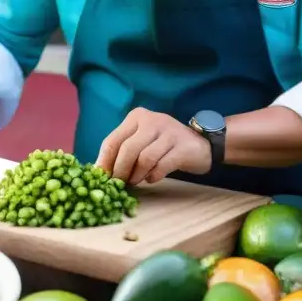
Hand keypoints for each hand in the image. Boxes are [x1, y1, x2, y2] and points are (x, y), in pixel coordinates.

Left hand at [96, 108, 211, 184]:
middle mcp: (152, 120)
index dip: (104, 161)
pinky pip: (161, 166)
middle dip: (120, 171)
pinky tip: (152, 178)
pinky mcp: (182, 147)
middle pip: (127, 150)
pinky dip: (153, 176)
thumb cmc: (164, 146)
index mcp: (137, 117)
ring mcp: (169, 132)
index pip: (113, 140)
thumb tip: (100, 171)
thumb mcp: (142, 141)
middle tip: (119, 184)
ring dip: (137, 175)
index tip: (101, 178)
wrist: (201, 145)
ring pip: (144, 159)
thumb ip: (123, 151)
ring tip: (136, 181)